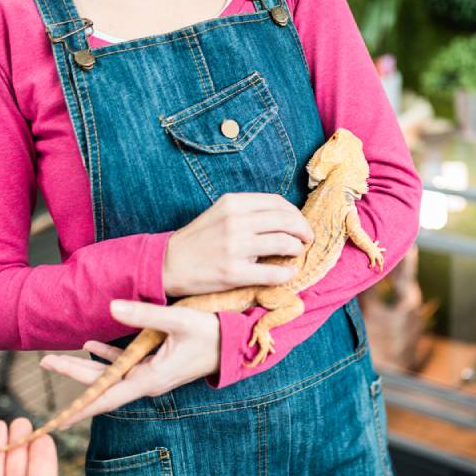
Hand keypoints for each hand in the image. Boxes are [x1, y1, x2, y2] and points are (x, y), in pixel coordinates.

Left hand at [40, 300, 219, 423]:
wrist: (237, 342)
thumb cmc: (213, 333)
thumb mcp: (178, 321)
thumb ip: (144, 316)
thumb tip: (111, 307)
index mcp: (151, 378)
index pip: (108, 396)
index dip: (81, 407)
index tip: (57, 418)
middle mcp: (148, 381)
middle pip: (102, 384)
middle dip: (73, 374)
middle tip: (45, 362)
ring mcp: (152, 373)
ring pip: (111, 374)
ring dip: (85, 366)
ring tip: (57, 359)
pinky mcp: (158, 364)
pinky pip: (126, 364)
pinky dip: (107, 357)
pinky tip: (91, 345)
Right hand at [163, 193, 312, 296]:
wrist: (168, 264)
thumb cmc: (198, 240)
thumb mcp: (220, 213)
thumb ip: (248, 212)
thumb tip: (284, 218)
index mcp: (233, 203)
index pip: (278, 203)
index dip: (296, 213)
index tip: (300, 224)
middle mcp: (235, 221)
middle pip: (286, 221)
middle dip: (303, 230)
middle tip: (307, 239)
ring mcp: (235, 247)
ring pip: (284, 243)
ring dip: (297, 249)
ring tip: (295, 253)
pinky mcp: (234, 272)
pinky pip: (273, 272)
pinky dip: (287, 273)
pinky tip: (288, 272)